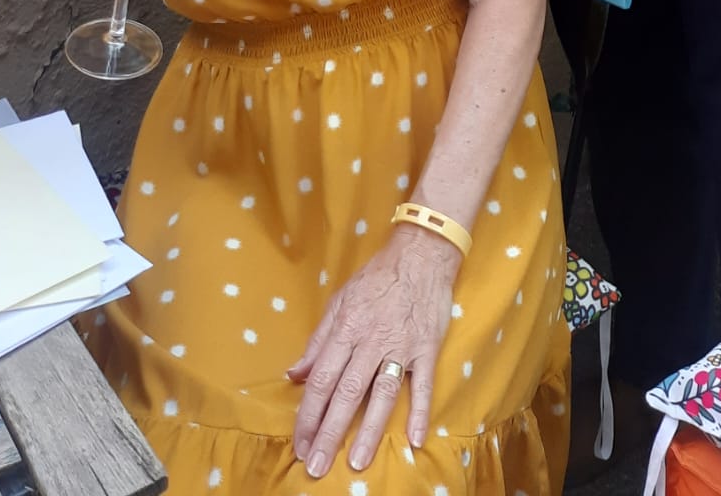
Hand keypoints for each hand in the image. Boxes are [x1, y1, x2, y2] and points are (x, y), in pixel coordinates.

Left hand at [288, 224, 458, 476]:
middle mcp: (370, 340)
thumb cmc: (376, 278)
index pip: (320, 379)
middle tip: (316, 466)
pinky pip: (423, 384)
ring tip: (357, 463)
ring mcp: (401, 345)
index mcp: (345, 328)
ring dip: (369, 429)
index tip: (299, 444)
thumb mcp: (339, 301)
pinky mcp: (427, 347)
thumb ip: (318, 341)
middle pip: (346, 392)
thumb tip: (293, 374)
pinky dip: (419, 410)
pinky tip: (414, 438)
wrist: (420, 253)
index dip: (308, 415)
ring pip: (381, 393)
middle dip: (329, 432)